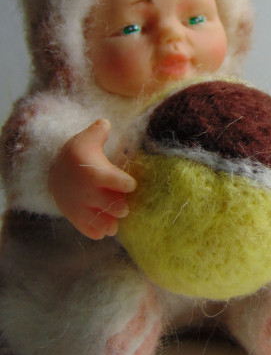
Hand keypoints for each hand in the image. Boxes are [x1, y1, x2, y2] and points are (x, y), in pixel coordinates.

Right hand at [49, 119, 136, 239]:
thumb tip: (106, 122)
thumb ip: (99, 131)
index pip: (114, 181)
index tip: (131, 184)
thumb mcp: (86, 139)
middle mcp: (87, 192)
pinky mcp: (76, 218)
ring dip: (111, 223)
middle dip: (121, 207)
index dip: (125, 183)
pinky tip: (105, 228)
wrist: (54, 172)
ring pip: (100, 221)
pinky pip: (88, 230)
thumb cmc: (77, 155)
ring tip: (116, 221)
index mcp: (93, 172)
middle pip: (110, 205)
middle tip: (125, 206)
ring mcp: (81, 207)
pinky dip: (98, 232)